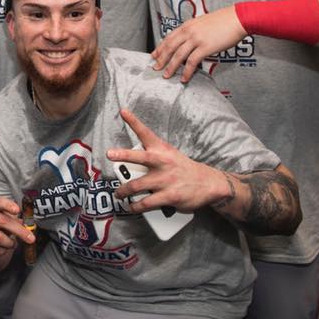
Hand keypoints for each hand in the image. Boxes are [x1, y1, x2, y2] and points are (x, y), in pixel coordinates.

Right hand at [0, 197, 33, 257]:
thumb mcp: (3, 216)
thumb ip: (15, 219)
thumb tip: (29, 226)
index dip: (9, 206)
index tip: (17, 210)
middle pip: (4, 222)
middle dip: (20, 231)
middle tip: (31, 238)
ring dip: (10, 243)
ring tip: (12, 243)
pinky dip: (2, 251)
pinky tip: (2, 248)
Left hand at [108, 109, 226, 212]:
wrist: (209, 184)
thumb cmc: (183, 169)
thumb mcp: (169, 155)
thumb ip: (151, 157)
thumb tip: (130, 168)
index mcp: (162, 150)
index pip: (145, 133)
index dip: (133, 121)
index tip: (123, 111)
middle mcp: (163, 162)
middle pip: (140, 157)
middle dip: (123, 155)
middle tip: (109, 154)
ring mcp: (166, 180)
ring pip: (137, 185)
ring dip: (123, 191)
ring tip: (118, 194)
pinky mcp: (169, 196)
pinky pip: (146, 203)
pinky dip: (136, 206)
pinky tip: (131, 206)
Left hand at [151, 6, 245, 82]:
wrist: (238, 18)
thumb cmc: (223, 21)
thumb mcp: (202, 22)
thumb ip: (193, 31)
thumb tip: (187, 41)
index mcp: (186, 25)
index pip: (168, 38)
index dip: (160, 48)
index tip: (154, 55)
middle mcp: (188, 31)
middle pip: (170, 47)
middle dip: (161, 59)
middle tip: (155, 68)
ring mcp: (196, 39)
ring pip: (178, 56)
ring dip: (171, 67)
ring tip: (166, 75)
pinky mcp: (206, 47)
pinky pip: (192, 62)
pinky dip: (187, 71)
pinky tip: (184, 78)